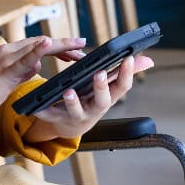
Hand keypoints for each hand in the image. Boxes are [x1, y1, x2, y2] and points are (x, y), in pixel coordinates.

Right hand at [0, 35, 87, 124]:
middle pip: (42, 43)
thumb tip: (37, 66)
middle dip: (65, 45)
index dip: (58, 47)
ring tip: (78, 46)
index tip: (75, 50)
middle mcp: (8, 51)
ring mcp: (6, 59)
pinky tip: (49, 44)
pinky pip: (24, 59)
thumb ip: (22, 72)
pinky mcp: (4, 70)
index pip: (38, 47)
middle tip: (84, 46)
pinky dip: (38, 50)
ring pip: (37, 47)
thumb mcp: (7, 81)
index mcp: (9, 54)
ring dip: (59, 45)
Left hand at [26, 54, 155, 141]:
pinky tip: (36, 105)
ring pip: (76, 111)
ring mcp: (76, 116)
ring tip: (68, 91)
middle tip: (98, 74)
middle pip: (102, 101)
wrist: (69, 126)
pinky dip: (43, 111)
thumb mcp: (108, 89)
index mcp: (107, 98)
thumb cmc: (91, 101)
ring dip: (73, 102)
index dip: (126, 73)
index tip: (127, 58)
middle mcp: (94, 109)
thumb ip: (125, 73)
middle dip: (100, 88)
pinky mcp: (58, 120)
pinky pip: (50, 116)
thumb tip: (148, 60)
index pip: (122, 87)